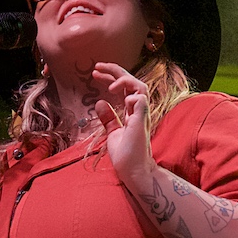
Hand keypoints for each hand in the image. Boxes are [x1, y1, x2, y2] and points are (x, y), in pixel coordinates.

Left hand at [92, 62, 155, 181]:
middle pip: (132, 81)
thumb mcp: (112, 132)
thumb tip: (100, 103)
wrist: (133, 171)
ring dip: (124, 80)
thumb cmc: (126, 155)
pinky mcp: (141, 121)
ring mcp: (142, 114)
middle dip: (115, 70)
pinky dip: (131, 96)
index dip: (111, 76)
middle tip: (97, 66)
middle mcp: (139, 110)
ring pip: (140, 86)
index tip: (95, 72)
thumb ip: (109, 118)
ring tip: (109, 85)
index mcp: (132, 110)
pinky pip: (141, 99)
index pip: (124, 86)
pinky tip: (120, 99)